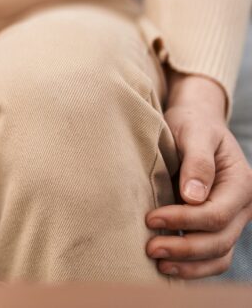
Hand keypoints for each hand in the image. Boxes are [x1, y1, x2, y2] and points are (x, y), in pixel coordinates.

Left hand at [145, 74, 251, 278]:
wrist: (195, 122)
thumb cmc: (193, 124)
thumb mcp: (194, 132)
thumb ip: (197, 162)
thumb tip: (193, 196)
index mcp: (241, 184)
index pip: (216, 214)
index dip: (184, 220)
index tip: (150, 218)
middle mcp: (241, 207)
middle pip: (219, 240)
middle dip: (184, 248)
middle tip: (150, 248)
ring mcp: (232, 220)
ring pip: (219, 255)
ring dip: (189, 265)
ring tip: (157, 265)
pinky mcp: (217, 228)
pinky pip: (213, 256)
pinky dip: (194, 267)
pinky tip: (168, 268)